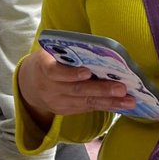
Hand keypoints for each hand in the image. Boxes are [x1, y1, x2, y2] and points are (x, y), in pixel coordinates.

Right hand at [17, 48, 134, 126]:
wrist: (29, 85)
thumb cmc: (47, 61)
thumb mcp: (49, 52)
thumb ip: (67, 51)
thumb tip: (99, 48)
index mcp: (43, 68)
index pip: (55, 72)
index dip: (71, 74)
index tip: (87, 73)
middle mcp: (49, 88)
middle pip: (77, 90)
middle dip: (101, 90)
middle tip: (121, 88)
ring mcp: (57, 102)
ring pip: (85, 102)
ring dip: (109, 102)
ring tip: (129, 101)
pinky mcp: (65, 111)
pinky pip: (87, 108)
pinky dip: (105, 106)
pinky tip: (121, 105)